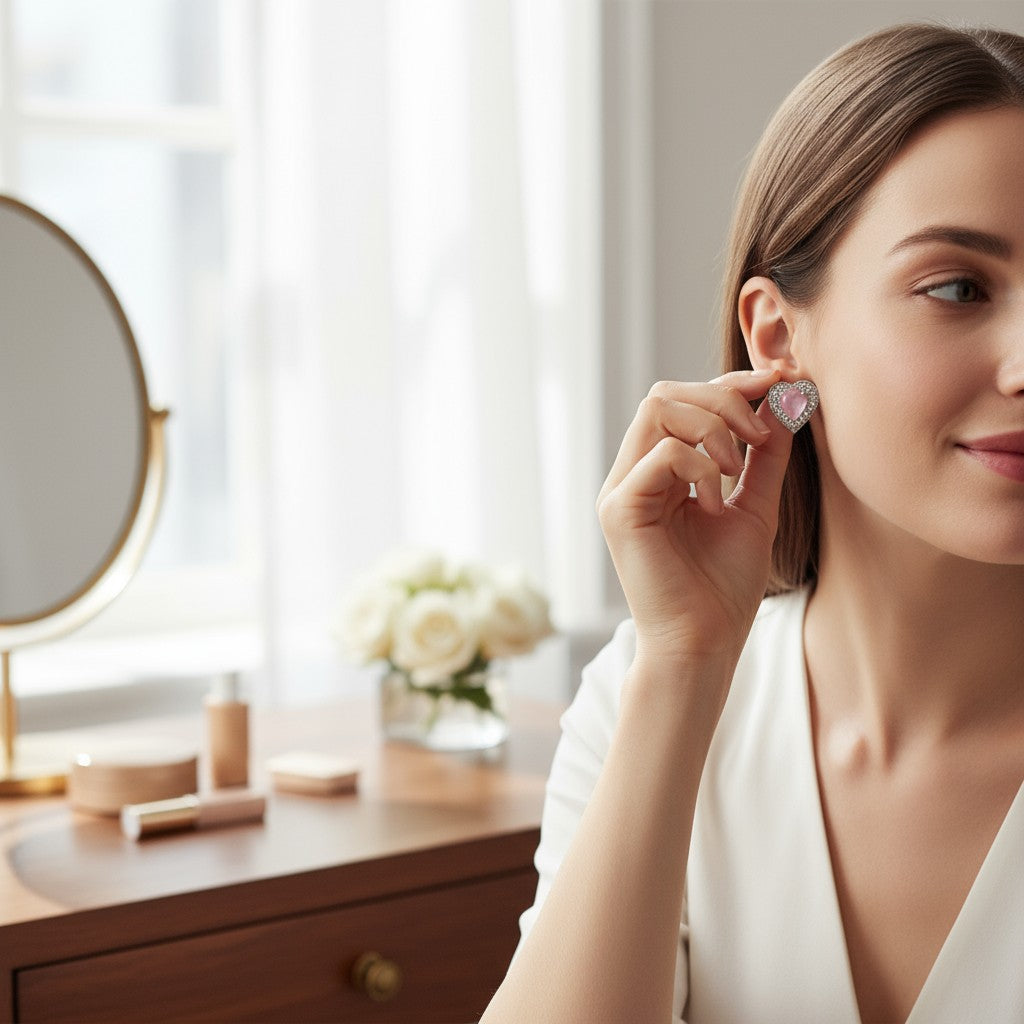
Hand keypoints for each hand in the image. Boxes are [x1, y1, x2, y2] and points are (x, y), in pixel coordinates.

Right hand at [597, 369, 793, 667]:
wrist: (705, 644)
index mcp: (658, 472)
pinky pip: (661, 454)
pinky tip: (715, 502)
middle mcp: (632, 474)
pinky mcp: (619, 510)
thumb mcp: (755, 506)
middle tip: (758, 437)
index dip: (730, 385)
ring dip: (712, 428)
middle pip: (664, 393)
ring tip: (736, 469)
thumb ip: (765, 455)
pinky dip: (700, 466)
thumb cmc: (724, 587)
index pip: (682, 400)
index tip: (778, 386)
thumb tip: (785, 399)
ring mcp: (621, 490)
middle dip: (722, 400)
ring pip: (657, 410)